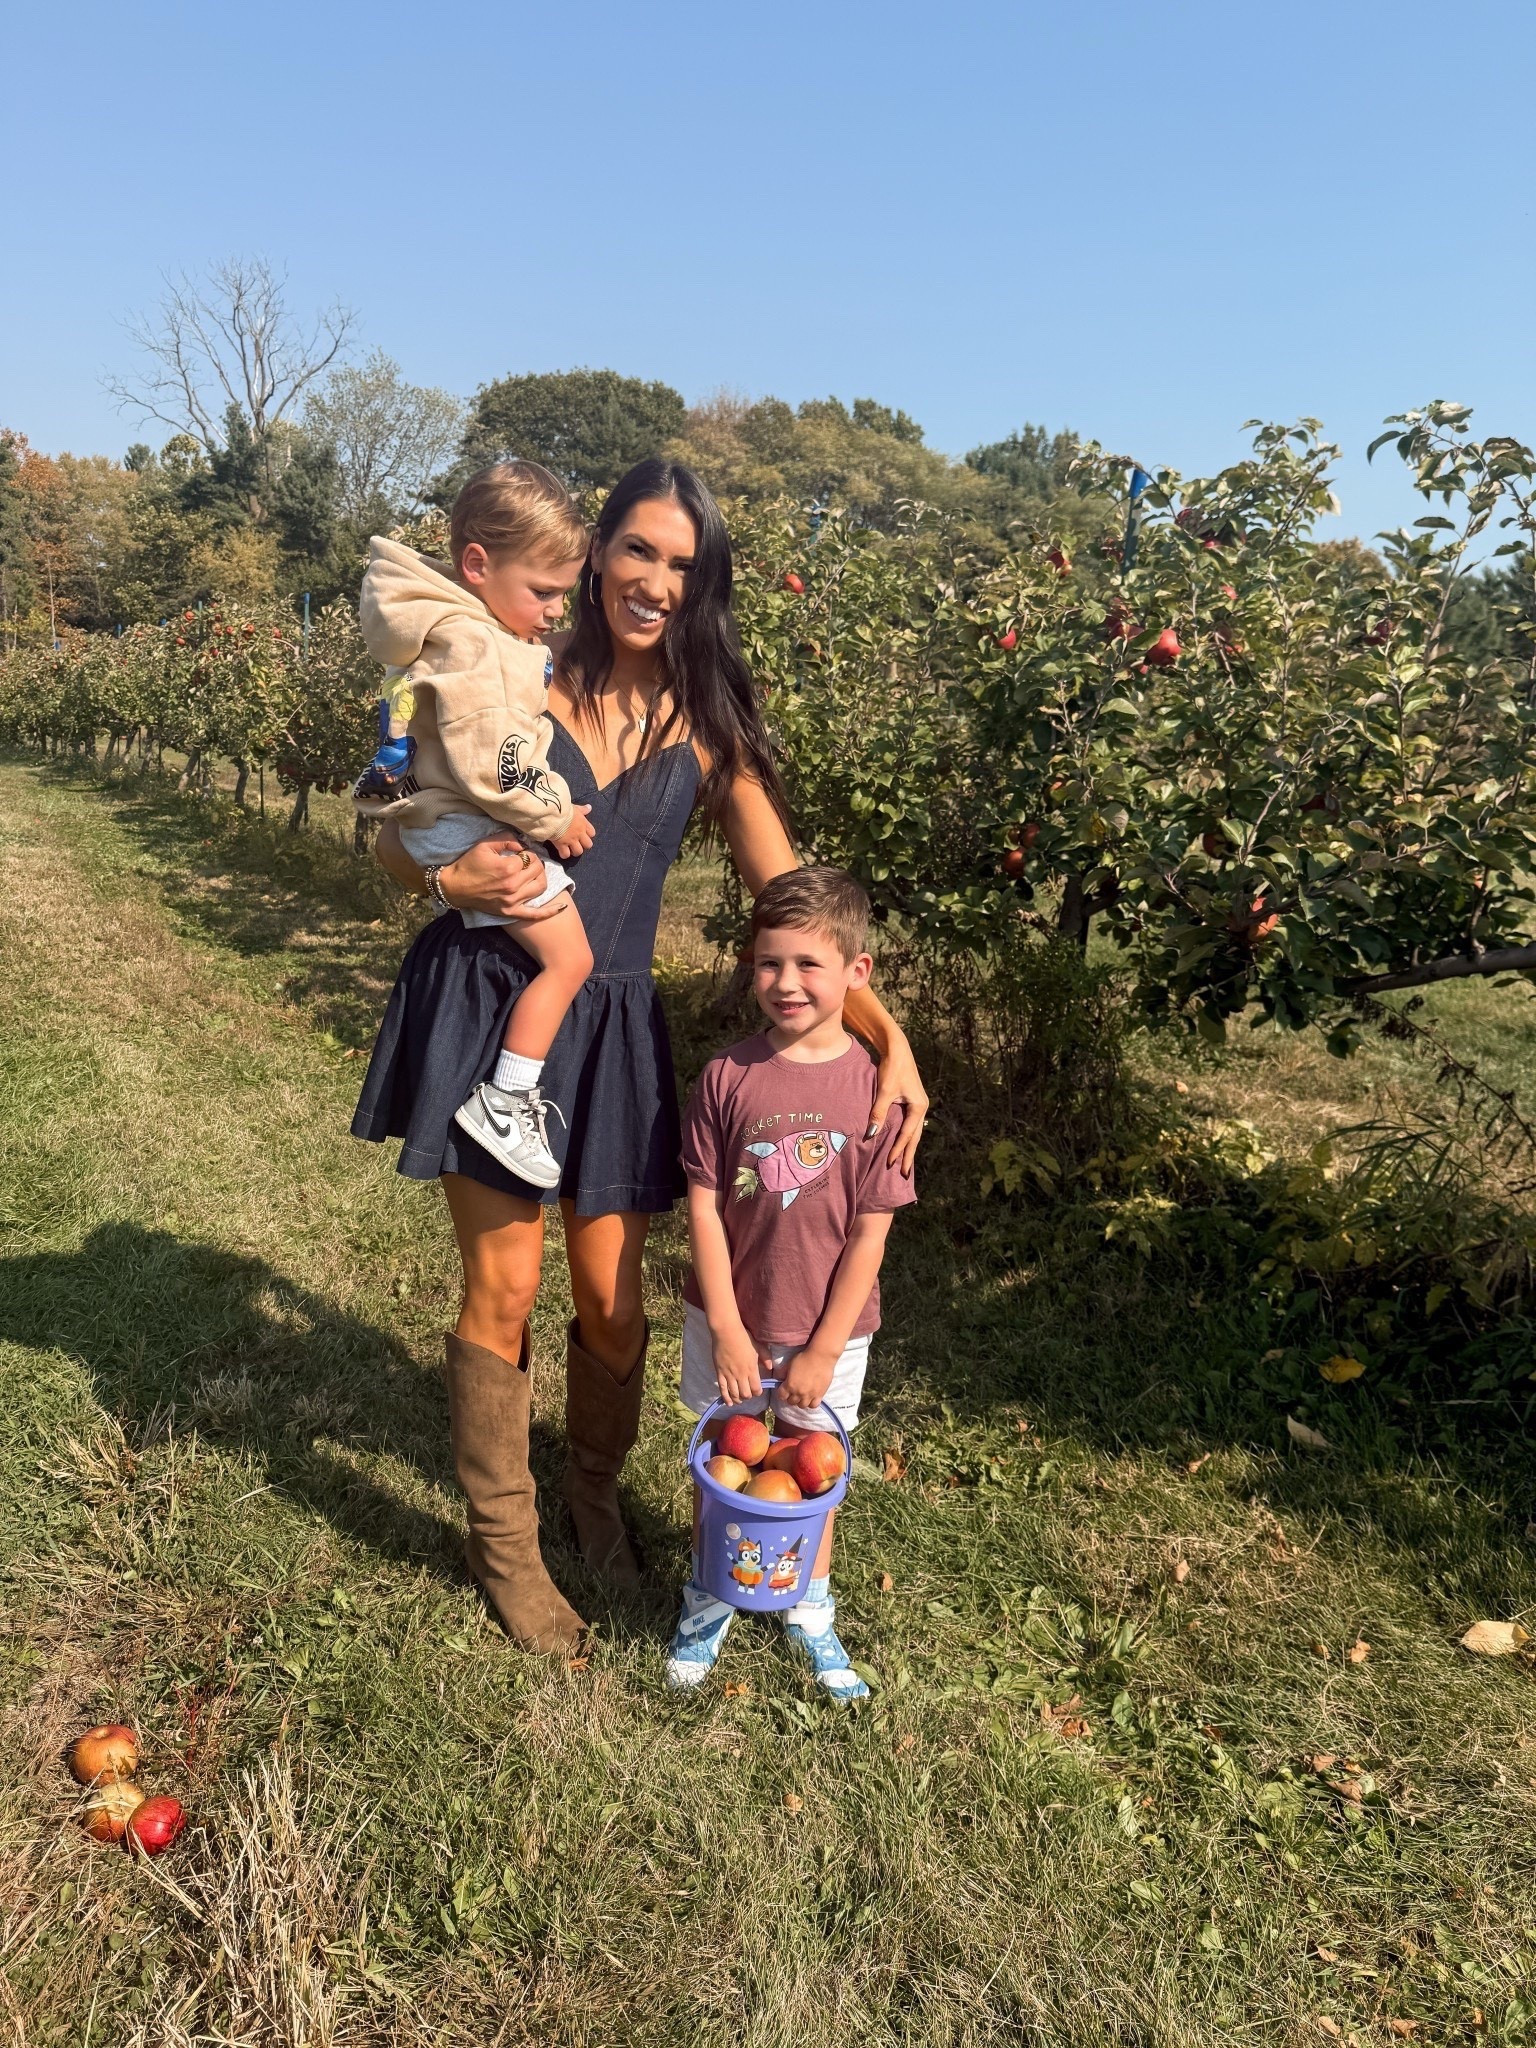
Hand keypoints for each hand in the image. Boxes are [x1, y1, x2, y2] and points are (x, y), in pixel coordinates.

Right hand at [439, 834, 564, 922]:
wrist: (455, 887)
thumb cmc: (469, 864)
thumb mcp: (485, 844)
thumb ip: (507, 838)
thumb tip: (524, 843)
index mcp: (508, 868)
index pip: (531, 857)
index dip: (528, 852)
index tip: (520, 853)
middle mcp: (513, 886)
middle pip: (538, 871)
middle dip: (535, 863)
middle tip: (528, 861)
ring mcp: (513, 901)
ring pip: (540, 888)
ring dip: (541, 878)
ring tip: (534, 873)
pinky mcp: (510, 912)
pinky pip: (534, 915)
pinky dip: (549, 911)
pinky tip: (561, 907)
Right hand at [550, 805, 595, 859]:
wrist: (553, 813)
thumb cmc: (563, 808)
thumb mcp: (574, 807)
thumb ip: (582, 809)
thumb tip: (589, 807)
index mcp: (583, 823)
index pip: (592, 833)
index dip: (588, 835)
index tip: (582, 834)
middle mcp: (579, 833)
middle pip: (588, 845)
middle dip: (583, 845)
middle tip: (576, 843)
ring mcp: (571, 840)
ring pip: (578, 852)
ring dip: (574, 851)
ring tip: (569, 848)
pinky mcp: (561, 845)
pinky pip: (565, 854)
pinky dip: (564, 854)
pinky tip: (561, 851)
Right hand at [712, 1323, 763, 1406]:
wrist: (726, 1332)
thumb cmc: (744, 1337)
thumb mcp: (758, 1346)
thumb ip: (765, 1358)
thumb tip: (770, 1368)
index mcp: (752, 1369)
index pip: (756, 1389)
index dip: (758, 1393)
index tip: (757, 1391)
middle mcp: (741, 1375)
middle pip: (746, 1394)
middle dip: (748, 1396)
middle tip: (748, 1393)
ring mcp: (729, 1375)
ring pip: (734, 1394)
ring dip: (738, 1399)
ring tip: (739, 1400)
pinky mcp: (720, 1373)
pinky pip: (722, 1389)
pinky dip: (726, 1398)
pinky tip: (728, 1403)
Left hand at [777, 1342, 837, 1417]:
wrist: (821, 1357)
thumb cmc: (804, 1358)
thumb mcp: (789, 1364)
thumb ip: (782, 1372)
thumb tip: (778, 1378)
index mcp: (789, 1385)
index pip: (781, 1396)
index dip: (782, 1393)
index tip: (784, 1389)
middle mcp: (798, 1393)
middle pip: (791, 1402)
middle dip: (791, 1397)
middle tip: (794, 1391)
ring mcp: (810, 1395)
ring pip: (802, 1405)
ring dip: (801, 1401)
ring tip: (803, 1395)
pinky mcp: (820, 1395)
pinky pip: (813, 1405)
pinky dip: (811, 1403)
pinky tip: (811, 1397)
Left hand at [869, 1028, 927, 1174]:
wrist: (896, 1048)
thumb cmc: (892, 1068)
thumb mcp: (885, 1091)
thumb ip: (879, 1113)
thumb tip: (872, 1134)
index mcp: (918, 1106)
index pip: (907, 1134)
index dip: (898, 1150)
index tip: (890, 1164)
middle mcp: (921, 1107)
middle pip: (914, 1137)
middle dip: (908, 1155)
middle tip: (903, 1174)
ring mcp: (917, 1104)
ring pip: (913, 1131)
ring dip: (907, 1147)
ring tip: (904, 1163)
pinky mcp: (910, 1100)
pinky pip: (909, 1124)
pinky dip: (905, 1135)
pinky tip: (900, 1142)